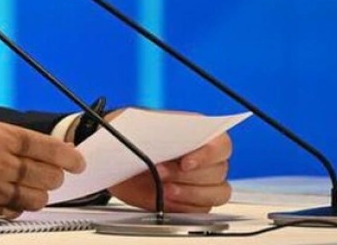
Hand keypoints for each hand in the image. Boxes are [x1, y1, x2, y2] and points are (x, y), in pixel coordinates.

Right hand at [0, 122, 85, 217]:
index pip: (46, 147)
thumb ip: (7, 139)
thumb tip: (38, 149)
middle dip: (53, 177)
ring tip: (28, 188)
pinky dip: (15, 208)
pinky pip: (13, 213)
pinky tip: (7, 198)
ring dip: (37, 194)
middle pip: (47, 176)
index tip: (78, 161)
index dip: (67, 156)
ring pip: (36, 198)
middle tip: (50, 175)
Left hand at [108, 131, 232, 213]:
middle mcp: (205, 158)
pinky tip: (166, 199)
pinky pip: (202, 210)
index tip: (185, 162)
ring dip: (190, 193)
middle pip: (218, 172)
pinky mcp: (193, 201)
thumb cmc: (130, 138)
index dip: (207, 155)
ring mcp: (202, 181)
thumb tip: (165, 138)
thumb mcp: (139, 126)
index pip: (221, 145)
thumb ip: (157, 129)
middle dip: (187, 175)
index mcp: (199, 133)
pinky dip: (185, 206)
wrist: (115, 160)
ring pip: (217, 193)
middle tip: (161, 172)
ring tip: (165, 189)